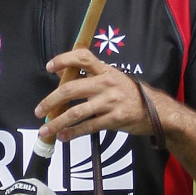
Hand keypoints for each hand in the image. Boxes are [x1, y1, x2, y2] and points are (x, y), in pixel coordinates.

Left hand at [35, 49, 167, 143]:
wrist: (156, 111)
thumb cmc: (130, 94)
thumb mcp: (112, 78)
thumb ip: (89, 75)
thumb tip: (60, 73)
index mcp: (105, 70)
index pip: (82, 57)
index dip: (63, 59)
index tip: (49, 66)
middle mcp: (106, 83)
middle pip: (71, 89)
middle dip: (50, 101)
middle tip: (39, 110)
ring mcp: (110, 102)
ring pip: (76, 113)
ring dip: (56, 122)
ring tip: (44, 130)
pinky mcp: (114, 119)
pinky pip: (88, 127)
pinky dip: (72, 133)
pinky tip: (63, 136)